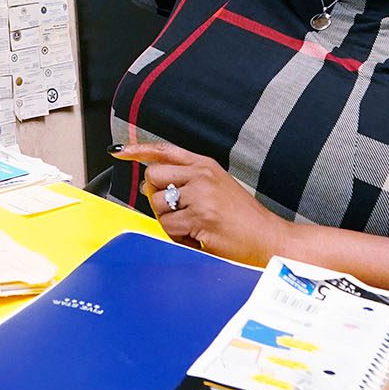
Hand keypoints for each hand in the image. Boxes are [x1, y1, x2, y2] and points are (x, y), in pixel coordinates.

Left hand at [114, 142, 291, 263]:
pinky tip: (199, 238)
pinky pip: (170, 228)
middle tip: (179, 212)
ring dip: (170, 222)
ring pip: (158, 206)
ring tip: (194, 227)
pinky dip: (179, 238)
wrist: (269, 239)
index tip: (119, 151)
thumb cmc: (243, 219)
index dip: (138, 150)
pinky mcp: (200, 217)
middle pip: (153, 178)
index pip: (164, 150)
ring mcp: (201, 195)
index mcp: (205, 165)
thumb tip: (152, 185)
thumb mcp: (217, 187)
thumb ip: (188, 180)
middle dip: (158, 198)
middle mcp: (202, 175)